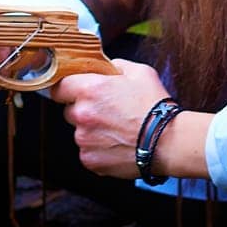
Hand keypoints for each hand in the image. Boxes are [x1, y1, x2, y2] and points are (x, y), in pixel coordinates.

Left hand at [51, 58, 175, 179]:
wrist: (167, 142)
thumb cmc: (155, 106)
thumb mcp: (140, 72)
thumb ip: (115, 66)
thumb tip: (105, 66)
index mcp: (89, 89)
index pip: (59, 88)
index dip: (67, 90)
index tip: (75, 92)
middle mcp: (81, 114)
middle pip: (70, 111)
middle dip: (83, 110)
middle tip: (107, 112)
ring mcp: (84, 139)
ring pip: (80, 133)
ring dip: (92, 131)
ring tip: (117, 131)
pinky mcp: (90, 160)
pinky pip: (88, 152)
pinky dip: (99, 150)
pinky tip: (117, 145)